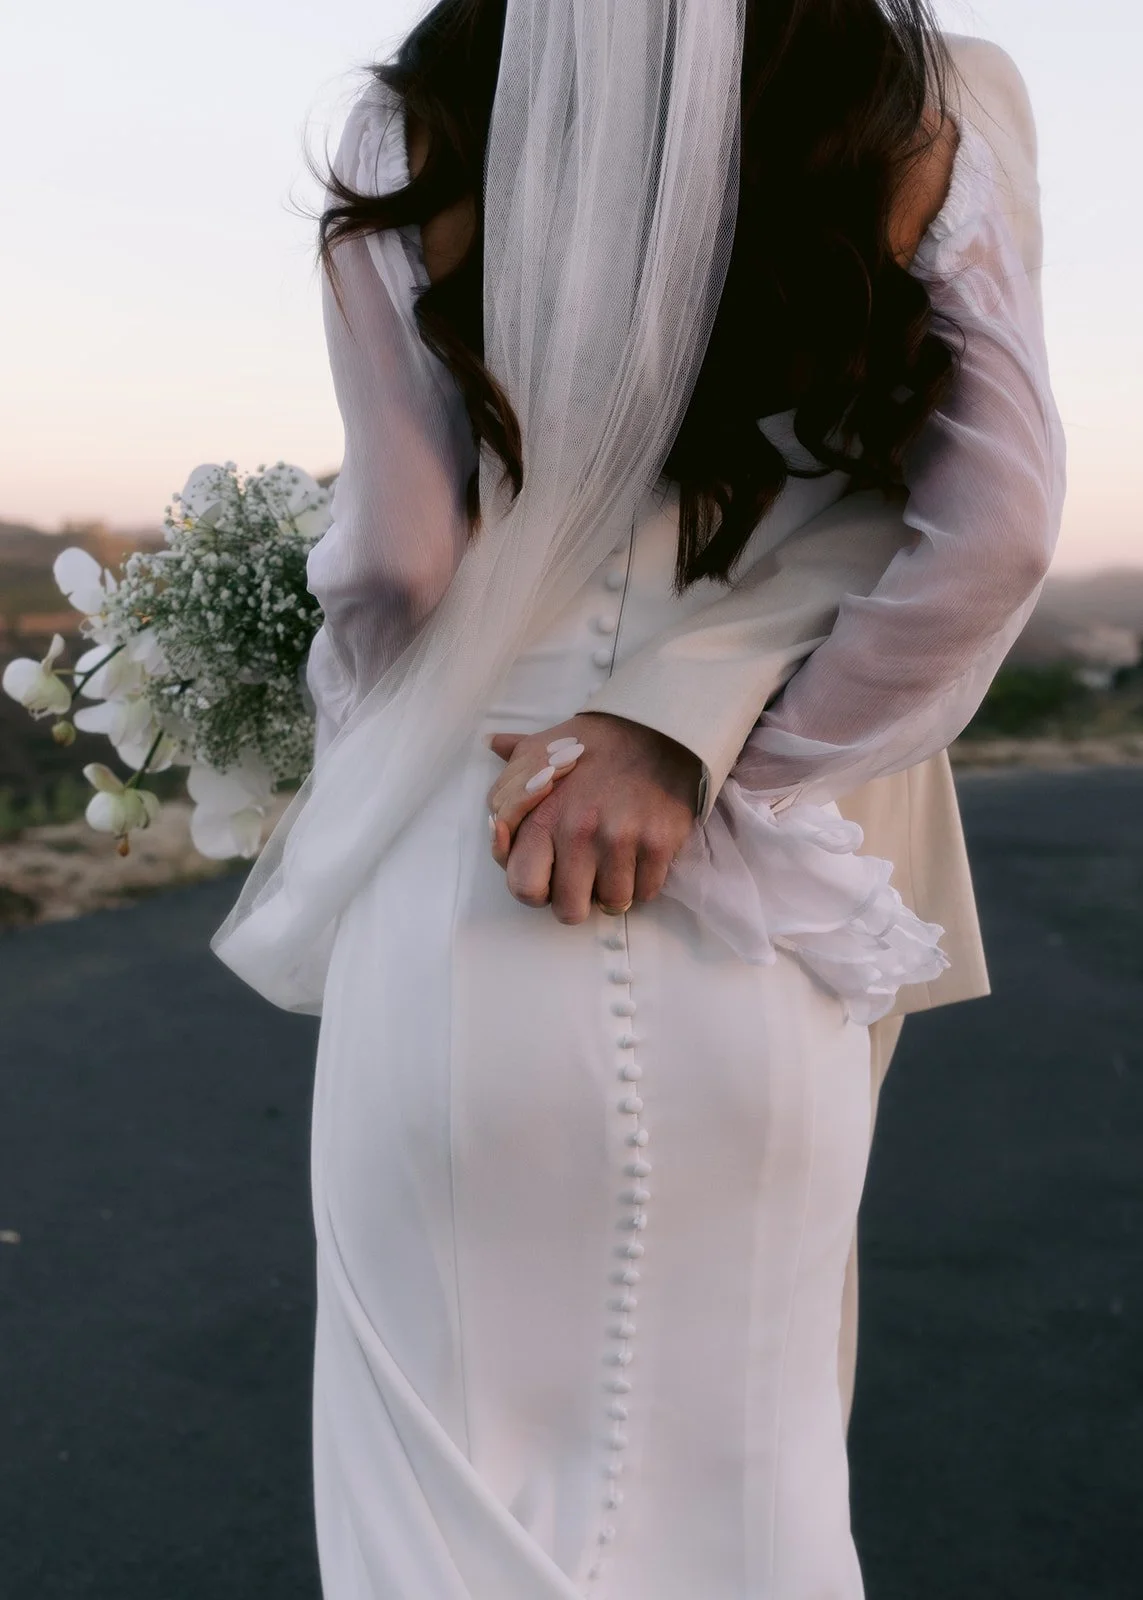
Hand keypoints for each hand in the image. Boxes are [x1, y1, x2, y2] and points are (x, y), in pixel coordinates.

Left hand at [485, 712, 700, 923]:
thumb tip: (488, 750)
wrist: (655, 726)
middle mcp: (578, 833)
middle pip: (569, 910)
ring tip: (616, 860)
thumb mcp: (538, 751)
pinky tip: (640, 854)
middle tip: (588, 874)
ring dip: (614, 889)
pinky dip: (644, 881)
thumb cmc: (591, 745)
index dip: (539, 891)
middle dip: (578, 898)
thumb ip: (509, 778)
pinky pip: (647, 891)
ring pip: (612, 903)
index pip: (525, 889)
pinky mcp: (658, 843)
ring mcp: (621, 840)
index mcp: (542, 818)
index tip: (552, 880)